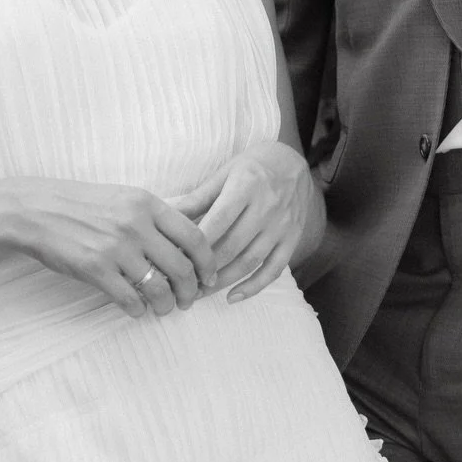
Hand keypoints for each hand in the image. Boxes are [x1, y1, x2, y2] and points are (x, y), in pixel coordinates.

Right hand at [8, 179, 216, 317]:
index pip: (195, 236)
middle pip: (182, 267)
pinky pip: (130, 299)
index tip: (209, 277)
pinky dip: (139, 310)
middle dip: (191, 291)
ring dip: (167, 305)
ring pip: (159, 288)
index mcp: (147, 203)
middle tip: (189, 300)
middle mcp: (136, 224)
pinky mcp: (95, 269)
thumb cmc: (83, 204)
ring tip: (164, 309)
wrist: (37, 210)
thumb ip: (157, 214)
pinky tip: (137, 310)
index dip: (208, 262)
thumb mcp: (125, 196)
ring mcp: (116, 248)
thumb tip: (191, 233)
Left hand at [176, 142, 315, 302]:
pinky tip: (232, 297)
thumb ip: (198, 197)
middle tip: (181, 282)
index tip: (175, 259)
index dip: (196, 244)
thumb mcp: (225, 173)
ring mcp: (282, 226)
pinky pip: (274, 269)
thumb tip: (166, 213)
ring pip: (250, 261)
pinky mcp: (293, 239)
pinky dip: (254, 287)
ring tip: (199, 293)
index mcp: (246, 185)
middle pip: (232, 246)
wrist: (295, 163)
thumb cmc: (253, 167)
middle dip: (205, 268)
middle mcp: (267, 207)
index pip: (218, 221)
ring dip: (223, 282)